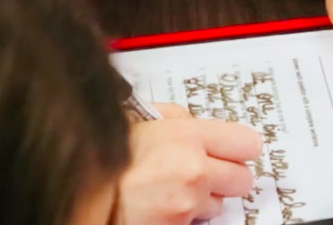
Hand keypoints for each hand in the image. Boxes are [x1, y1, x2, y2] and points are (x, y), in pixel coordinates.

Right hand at [117, 103, 260, 224]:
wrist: (83, 194)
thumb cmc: (108, 157)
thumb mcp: (143, 121)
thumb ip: (177, 117)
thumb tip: (195, 122)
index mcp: (188, 136)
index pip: (249, 143)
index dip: (240, 149)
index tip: (233, 151)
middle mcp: (194, 169)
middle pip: (243, 178)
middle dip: (228, 177)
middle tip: (207, 173)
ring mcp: (187, 202)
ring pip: (219, 204)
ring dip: (203, 199)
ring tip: (175, 190)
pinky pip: (196, 222)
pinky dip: (185, 217)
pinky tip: (163, 205)